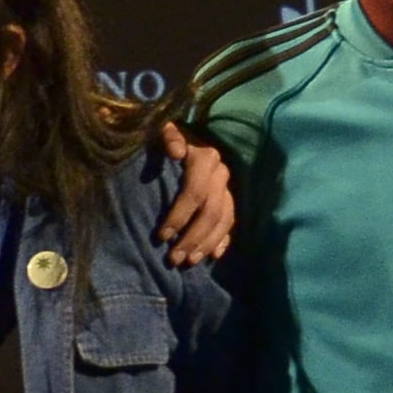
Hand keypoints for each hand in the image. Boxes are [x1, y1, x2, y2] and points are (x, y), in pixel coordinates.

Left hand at [153, 120, 236, 263]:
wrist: (183, 136)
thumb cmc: (166, 138)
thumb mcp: (164, 130)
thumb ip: (169, 137)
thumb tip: (176, 152)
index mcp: (206, 158)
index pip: (195, 192)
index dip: (179, 216)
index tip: (161, 236)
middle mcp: (221, 174)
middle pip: (211, 212)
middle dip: (192, 238)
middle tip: (173, 259)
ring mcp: (227, 189)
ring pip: (224, 220)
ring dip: (207, 244)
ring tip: (189, 261)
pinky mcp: (228, 200)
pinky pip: (231, 223)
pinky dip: (223, 240)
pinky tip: (214, 255)